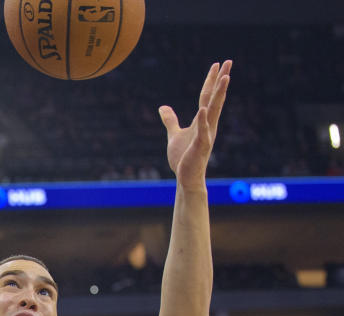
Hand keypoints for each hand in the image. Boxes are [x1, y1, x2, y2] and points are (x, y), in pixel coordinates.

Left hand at [159, 60, 230, 190]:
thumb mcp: (174, 135)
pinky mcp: (200, 147)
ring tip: (225, 78)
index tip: (217, 64)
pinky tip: (202, 109)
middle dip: (221, 80)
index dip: (211, 80)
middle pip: (215, 98)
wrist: (186, 177)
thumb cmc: (183, 157)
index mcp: (203, 121)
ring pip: (214, 111)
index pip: (207, 96)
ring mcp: (206, 135)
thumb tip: (163, 108)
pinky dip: (203, 121)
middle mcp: (208, 125)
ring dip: (219, 94)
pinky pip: (203, 132)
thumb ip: (171, 120)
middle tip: (229, 61)